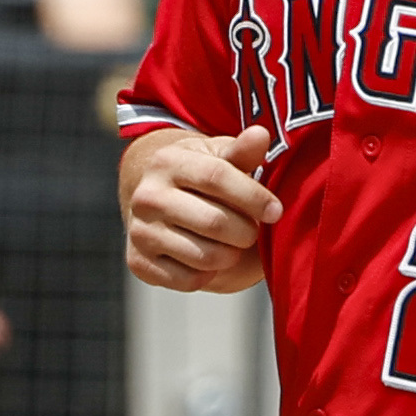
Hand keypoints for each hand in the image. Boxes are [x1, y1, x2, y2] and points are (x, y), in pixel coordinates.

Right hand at [124, 126, 275, 294]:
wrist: (159, 201)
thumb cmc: (202, 176)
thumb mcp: (220, 157)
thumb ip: (242, 151)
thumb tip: (260, 135)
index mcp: (167, 161)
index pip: (216, 177)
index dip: (252, 197)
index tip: (276, 211)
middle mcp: (146, 196)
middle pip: (214, 222)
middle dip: (246, 231)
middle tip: (253, 230)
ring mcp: (140, 231)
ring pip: (205, 256)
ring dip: (231, 254)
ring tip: (233, 243)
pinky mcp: (139, 263)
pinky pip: (189, 280)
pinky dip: (209, 274)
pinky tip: (209, 257)